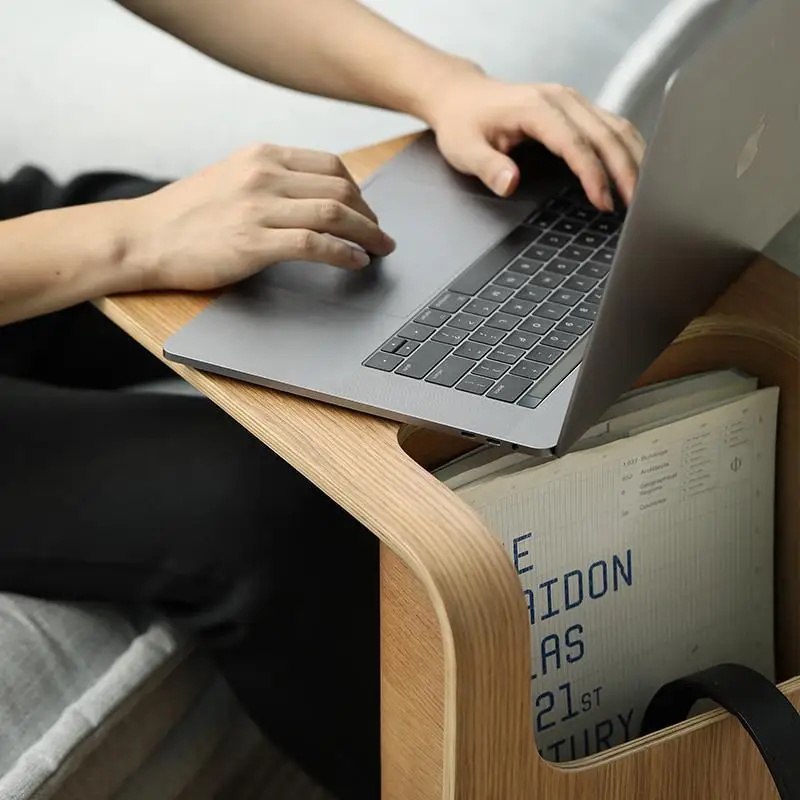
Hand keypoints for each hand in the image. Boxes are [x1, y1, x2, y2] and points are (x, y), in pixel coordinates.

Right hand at [126, 143, 395, 290]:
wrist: (141, 237)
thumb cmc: (184, 214)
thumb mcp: (230, 177)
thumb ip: (270, 181)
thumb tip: (312, 197)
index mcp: (261, 156)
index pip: (330, 164)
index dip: (358, 190)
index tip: (367, 209)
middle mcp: (264, 175)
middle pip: (340, 187)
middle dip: (369, 214)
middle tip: (380, 234)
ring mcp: (259, 208)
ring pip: (334, 213)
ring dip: (366, 234)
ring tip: (379, 249)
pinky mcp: (254, 243)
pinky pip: (315, 244)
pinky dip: (343, 253)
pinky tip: (355, 261)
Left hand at [423, 72, 645, 210]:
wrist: (462, 98)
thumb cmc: (463, 124)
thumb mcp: (464, 150)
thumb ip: (487, 168)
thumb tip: (509, 184)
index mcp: (536, 108)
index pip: (575, 144)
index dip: (593, 174)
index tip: (603, 201)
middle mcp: (561, 99)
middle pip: (606, 134)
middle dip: (625, 171)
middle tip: (634, 206)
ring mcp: (572, 101)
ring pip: (616, 127)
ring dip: (634, 159)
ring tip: (642, 194)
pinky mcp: (577, 108)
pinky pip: (612, 126)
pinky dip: (627, 149)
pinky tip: (635, 170)